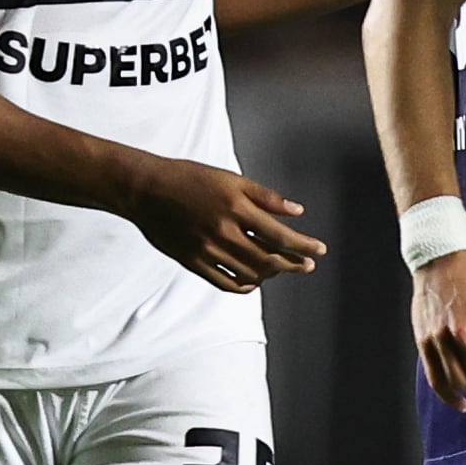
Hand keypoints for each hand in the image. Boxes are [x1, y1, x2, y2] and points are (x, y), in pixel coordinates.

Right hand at [123, 157, 326, 292]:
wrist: (146, 189)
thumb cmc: (190, 178)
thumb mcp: (232, 179)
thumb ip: (266, 197)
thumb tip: (297, 211)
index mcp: (236, 208)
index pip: (280, 235)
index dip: (303, 246)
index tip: (319, 251)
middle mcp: (223, 232)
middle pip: (268, 259)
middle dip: (293, 264)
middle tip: (307, 265)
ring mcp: (206, 250)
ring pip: (249, 274)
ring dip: (270, 274)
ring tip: (280, 268)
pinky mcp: (192, 261)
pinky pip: (223, 282)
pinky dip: (244, 285)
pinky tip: (253, 281)